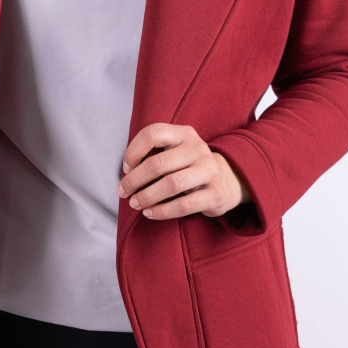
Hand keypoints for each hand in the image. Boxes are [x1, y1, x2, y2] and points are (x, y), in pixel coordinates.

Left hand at [116, 123, 251, 219]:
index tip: (126, 168)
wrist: (225, 181)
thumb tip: (126, 174)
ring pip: (171, 184)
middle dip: (134, 180)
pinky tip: (149, 213)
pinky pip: (183, 205)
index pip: (152, 133)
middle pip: (158, 163)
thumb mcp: (174, 151)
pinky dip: (162, 211)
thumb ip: (153, 154)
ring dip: (147, 196)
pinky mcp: (215, 194)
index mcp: (184, 133)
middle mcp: (198, 149)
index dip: (133, 151)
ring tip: (134, 204)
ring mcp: (209, 171)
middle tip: (122, 192)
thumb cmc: (187, 167)